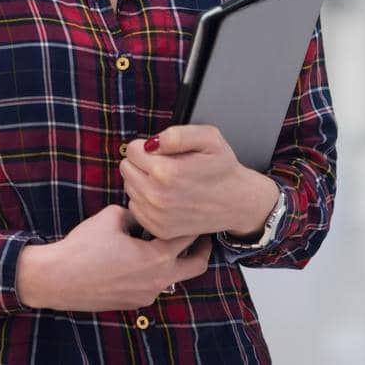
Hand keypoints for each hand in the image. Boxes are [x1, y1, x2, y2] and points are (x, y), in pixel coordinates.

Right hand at [15, 204, 211, 311]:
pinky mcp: (134, 303)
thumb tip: (145, 213)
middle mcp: (159, 281)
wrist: (57, 278)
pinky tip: (137, 257)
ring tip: (162, 240)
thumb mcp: (111, 217)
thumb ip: (136, 213)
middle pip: (196, 266)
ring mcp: (147, 296)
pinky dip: (154, 270)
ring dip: (174, 259)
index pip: (188, 237)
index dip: (194, 221)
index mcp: (157, 258)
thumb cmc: (83, 246)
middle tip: (199, 233)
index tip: (197, 211)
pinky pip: (154, 285)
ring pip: (174, 277)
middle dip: (201, 248)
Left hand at [119, 126, 279, 240]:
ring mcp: (156, 216)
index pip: (132, 150)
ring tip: (168, 182)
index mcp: (166, 172)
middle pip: (126, 168)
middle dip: (141, 163)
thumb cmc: (223, 168)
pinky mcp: (159, 229)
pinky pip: (135, 207)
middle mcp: (157, 197)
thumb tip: (151, 143)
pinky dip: (145, 201)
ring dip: (143, 181)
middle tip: (165, 165)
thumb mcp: (209, 138)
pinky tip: (166, 197)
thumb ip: (177, 134)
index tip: (163, 152)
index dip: (146, 147)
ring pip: (129, 187)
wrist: (237, 202)